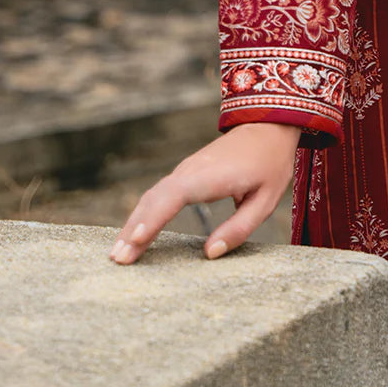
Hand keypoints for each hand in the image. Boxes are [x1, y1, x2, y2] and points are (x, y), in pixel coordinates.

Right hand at [108, 121, 302, 263]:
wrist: (268, 126)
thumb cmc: (270, 164)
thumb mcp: (265, 200)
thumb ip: (239, 228)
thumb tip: (210, 254)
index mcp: (212, 176)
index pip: (176, 196)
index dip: (154, 218)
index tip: (136, 239)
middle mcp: (192, 171)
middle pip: (155, 198)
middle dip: (134, 229)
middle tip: (117, 260)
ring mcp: (186, 170)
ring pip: (153, 196)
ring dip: (133, 222)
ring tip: (117, 254)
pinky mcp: (186, 174)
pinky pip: (159, 194)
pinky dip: (143, 213)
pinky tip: (134, 233)